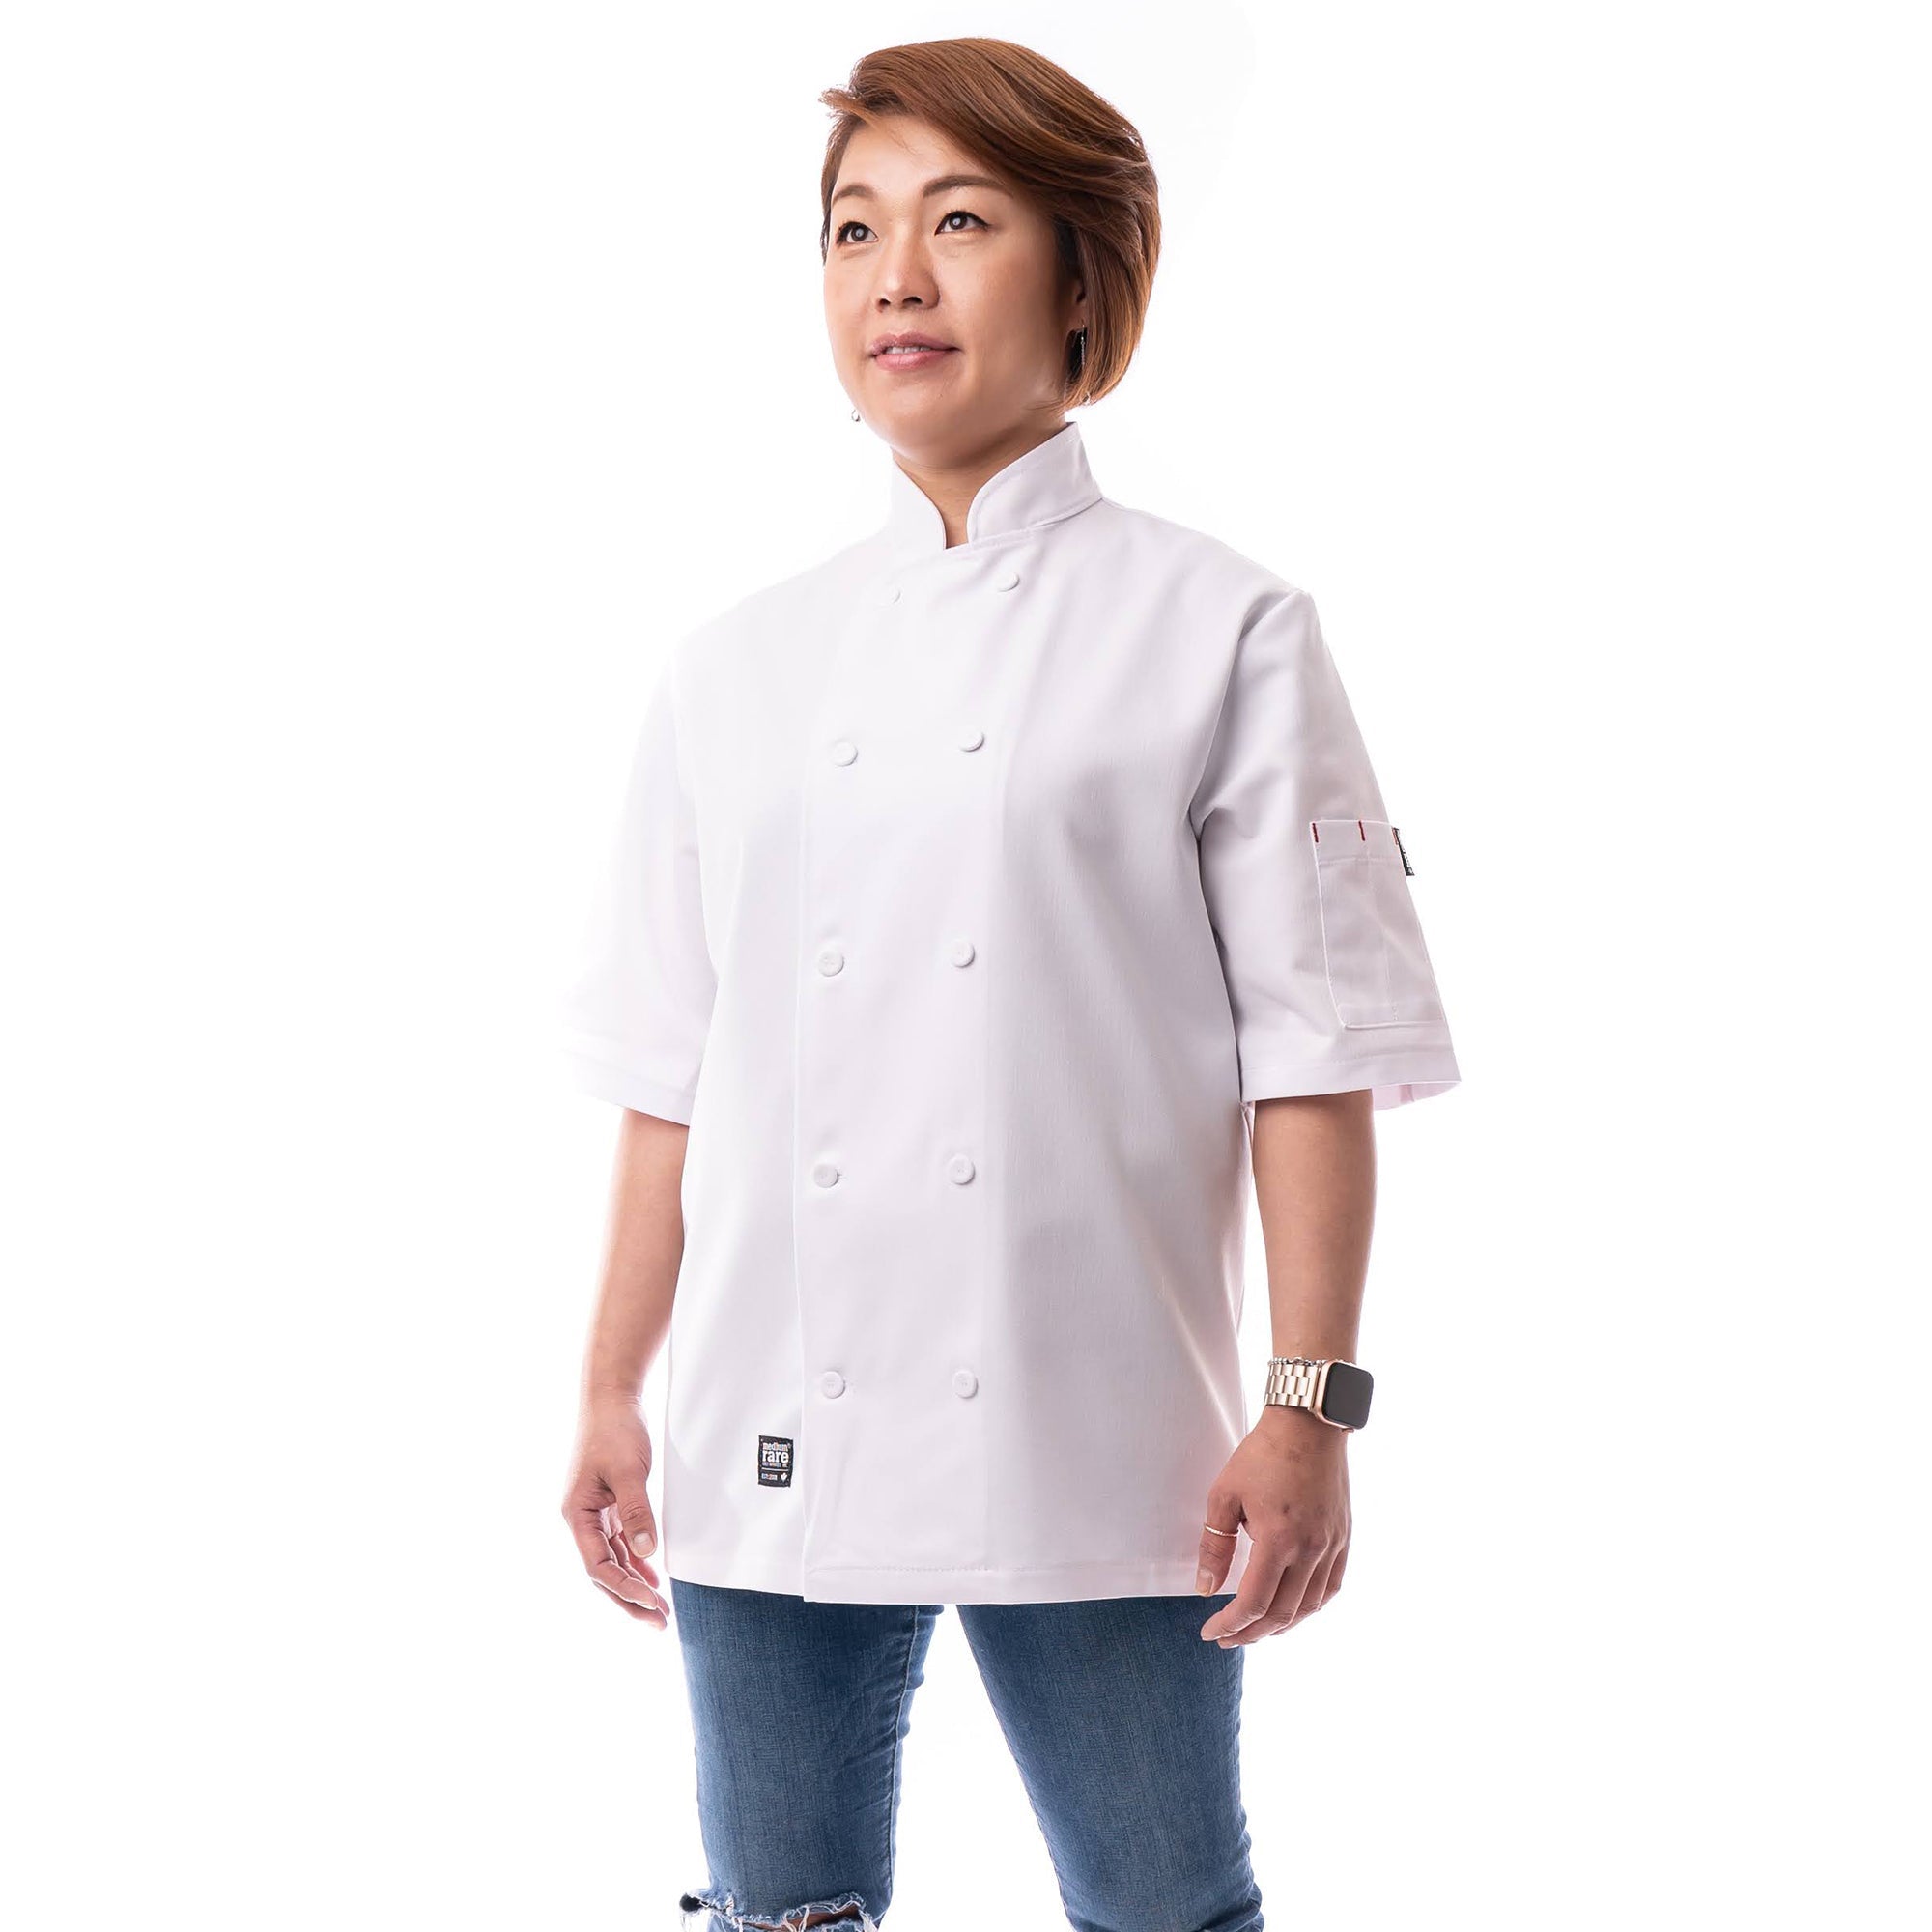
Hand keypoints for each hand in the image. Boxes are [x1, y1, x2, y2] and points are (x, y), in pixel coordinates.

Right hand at [562, 1396, 668, 1625]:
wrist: (612, 1396)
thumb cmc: (615, 1429)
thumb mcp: (629, 1471)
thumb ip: (636, 1512)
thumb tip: (647, 1552)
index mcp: (577, 1514)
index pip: (597, 1565)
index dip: (623, 1588)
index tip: (650, 1603)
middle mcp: (582, 1518)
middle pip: (604, 1570)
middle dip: (629, 1598)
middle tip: (658, 1622)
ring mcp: (596, 1512)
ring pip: (613, 1559)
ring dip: (635, 1583)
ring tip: (659, 1608)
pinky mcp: (610, 1503)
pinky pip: (621, 1541)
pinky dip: (637, 1560)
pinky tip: (652, 1576)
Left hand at [1196, 1405, 1350, 1645]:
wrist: (1308, 1425)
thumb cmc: (1262, 1455)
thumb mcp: (1225, 1495)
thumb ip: (1214, 1545)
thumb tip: (1206, 1589)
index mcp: (1278, 1539)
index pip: (1254, 1602)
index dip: (1231, 1624)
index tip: (1210, 1632)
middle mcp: (1310, 1549)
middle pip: (1282, 1612)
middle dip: (1251, 1633)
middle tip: (1227, 1638)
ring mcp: (1332, 1545)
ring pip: (1309, 1606)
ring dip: (1281, 1626)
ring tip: (1256, 1630)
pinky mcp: (1343, 1537)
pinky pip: (1330, 1588)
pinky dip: (1310, 1607)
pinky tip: (1293, 1611)